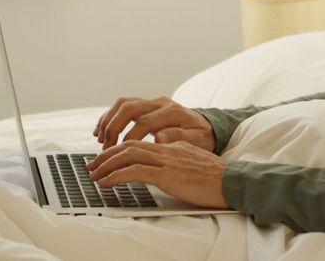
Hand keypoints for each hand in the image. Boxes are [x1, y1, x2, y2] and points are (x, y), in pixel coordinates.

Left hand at [87, 140, 228, 208]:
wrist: (232, 181)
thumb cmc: (216, 176)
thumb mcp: (192, 159)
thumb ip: (175, 152)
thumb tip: (159, 149)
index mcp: (173, 143)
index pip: (139, 141)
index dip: (119, 149)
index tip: (106, 158)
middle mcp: (167, 147)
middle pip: (129, 144)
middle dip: (107, 155)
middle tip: (92, 166)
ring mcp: (166, 159)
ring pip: (128, 155)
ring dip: (106, 165)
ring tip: (94, 175)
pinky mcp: (167, 174)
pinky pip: (134, 171)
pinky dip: (116, 175)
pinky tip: (106, 182)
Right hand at [93, 96, 216, 150]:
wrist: (206, 127)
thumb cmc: (202, 137)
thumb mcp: (198, 140)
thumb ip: (180, 137)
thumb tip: (159, 137)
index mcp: (173, 111)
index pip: (145, 121)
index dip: (130, 137)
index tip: (122, 153)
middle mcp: (161, 103)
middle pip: (129, 107)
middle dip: (114, 127)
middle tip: (106, 148)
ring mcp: (152, 103)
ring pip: (123, 104)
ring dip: (108, 121)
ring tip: (100, 140)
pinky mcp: (146, 106)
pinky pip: (123, 106)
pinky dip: (110, 117)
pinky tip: (101, 132)